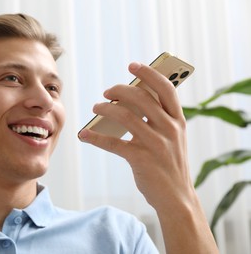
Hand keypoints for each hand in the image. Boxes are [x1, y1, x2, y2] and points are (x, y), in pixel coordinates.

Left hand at [79, 62, 218, 252]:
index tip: (132, 65)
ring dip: (105, 109)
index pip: (166, 88)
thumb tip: (128, 101)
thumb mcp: (173, 139)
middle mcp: (170, 129)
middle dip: (119, 90)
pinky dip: (96, 137)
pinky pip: (113, 143)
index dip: (149, 73)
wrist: (177, 198)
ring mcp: (156, 144)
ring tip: (95, 108)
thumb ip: (159, 120)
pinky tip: (84, 134)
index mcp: (178, 121)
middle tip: (105, 92)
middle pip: (141, 98)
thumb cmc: (170, 164)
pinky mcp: (141, 159)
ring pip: (125, 116)